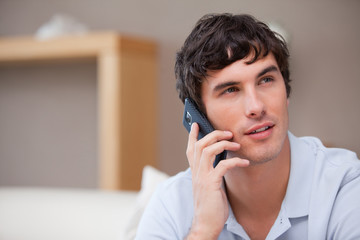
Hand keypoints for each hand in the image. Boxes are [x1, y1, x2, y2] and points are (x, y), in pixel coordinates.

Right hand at [186, 123, 249, 239]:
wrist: (206, 224)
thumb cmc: (210, 206)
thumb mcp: (209, 186)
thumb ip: (211, 173)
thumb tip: (221, 162)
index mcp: (195, 172)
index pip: (190, 149)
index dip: (193, 136)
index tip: (196, 124)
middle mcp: (196, 172)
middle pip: (199, 145)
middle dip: (213, 135)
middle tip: (227, 133)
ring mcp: (202, 177)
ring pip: (207, 151)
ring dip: (223, 143)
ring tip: (236, 143)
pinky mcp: (211, 184)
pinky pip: (222, 166)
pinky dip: (235, 161)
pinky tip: (245, 161)